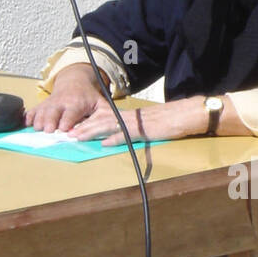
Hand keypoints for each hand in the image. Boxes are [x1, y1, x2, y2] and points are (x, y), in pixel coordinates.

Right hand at [26, 64, 113, 132]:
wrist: (74, 80)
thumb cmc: (88, 96)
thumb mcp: (100, 102)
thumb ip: (106, 114)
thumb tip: (116, 126)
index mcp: (76, 103)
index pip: (71, 113)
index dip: (67, 121)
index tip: (65, 130)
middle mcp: (61, 102)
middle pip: (53, 112)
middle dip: (50, 121)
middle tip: (48, 130)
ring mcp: (50, 103)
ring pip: (42, 111)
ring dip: (38, 120)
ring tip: (36, 128)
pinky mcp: (42, 104)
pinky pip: (33, 110)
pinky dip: (28, 116)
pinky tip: (25, 123)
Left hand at [69, 94, 245, 145]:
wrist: (190, 113)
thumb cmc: (174, 120)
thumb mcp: (151, 124)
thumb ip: (135, 130)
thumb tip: (116, 139)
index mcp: (132, 115)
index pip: (106, 117)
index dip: (89, 122)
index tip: (75, 126)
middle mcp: (132, 116)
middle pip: (102, 120)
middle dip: (84, 126)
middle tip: (67, 132)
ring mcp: (138, 122)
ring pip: (110, 125)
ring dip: (92, 131)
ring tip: (78, 136)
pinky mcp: (146, 130)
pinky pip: (127, 134)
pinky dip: (114, 139)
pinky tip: (103, 143)